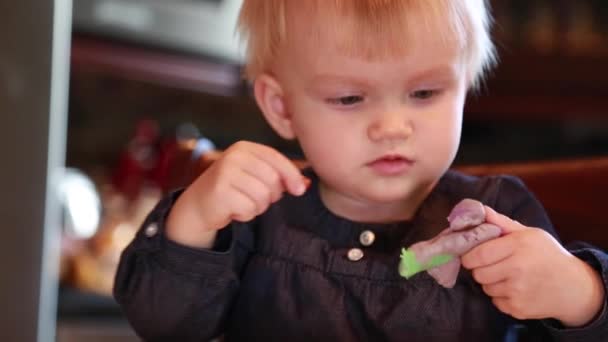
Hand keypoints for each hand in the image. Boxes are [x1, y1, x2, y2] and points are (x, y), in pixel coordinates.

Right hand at [166, 141, 307, 247]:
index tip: (300, 189)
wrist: (198, 204)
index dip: (292, 175)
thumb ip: (279, 177)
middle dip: (271, 195)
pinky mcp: (220, 192)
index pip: (277, 158)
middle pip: (273, 180)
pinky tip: (233, 210)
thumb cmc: (232, 189)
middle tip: (256, 197)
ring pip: (263, 196)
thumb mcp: (255, 176)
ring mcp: (225, 173)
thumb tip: (307, 184)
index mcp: (245, 148)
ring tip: (243, 202)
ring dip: (258, 206)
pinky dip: (246, 214)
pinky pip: (249, 208)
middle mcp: (234, 156)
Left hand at [461, 206, 604, 326]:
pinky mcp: (518, 309)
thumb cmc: (548, 255)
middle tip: (491, 265)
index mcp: (518, 245)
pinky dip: (501, 296)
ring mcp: (518, 291)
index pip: (478, 254)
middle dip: (479, 269)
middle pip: (478, 273)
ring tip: (507, 276)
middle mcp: (517, 269)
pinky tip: (516, 289)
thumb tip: (478, 210)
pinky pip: (496, 301)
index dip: (469, 255)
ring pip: (485, 287)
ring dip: (491, 282)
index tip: (471, 255)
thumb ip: (501, 223)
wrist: (575, 286)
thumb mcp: (529, 234)